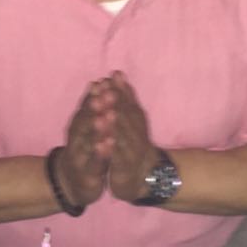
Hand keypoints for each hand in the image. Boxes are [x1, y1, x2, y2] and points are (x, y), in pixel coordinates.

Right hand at [53, 79, 117, 208]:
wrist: (69, 184)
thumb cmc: (82, 152)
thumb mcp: (85, 129)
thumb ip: (91, 108)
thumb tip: (97, 81)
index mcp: (78, 127)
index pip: (86, 108)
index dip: (94, 95)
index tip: (103, 82)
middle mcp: (76, 139)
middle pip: (86, 121)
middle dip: (97, 107)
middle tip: (107, 93)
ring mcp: (80, 157)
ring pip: (88, 141)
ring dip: (98, 128)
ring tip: (107, 115)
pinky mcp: (87, 174)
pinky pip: (94, 162)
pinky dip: (100, 153)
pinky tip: (107, 144)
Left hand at [106, 71, 161, 202]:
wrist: (145, 174)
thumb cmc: (134, 142)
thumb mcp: (131, 118)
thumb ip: (125, 97)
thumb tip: (117, 72)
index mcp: (135, 120)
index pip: (128, 102)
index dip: (119, 90)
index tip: (110, 76)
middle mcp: (136, 133)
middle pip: (125, 116)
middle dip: (115, 103)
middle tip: (105, 90)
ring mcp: (131, 150)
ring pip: (121, 137)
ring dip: (112, 126)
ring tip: (102, 115)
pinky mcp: (124, 167)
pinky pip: (117, 159)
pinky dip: (110, 151)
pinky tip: (101, 145)